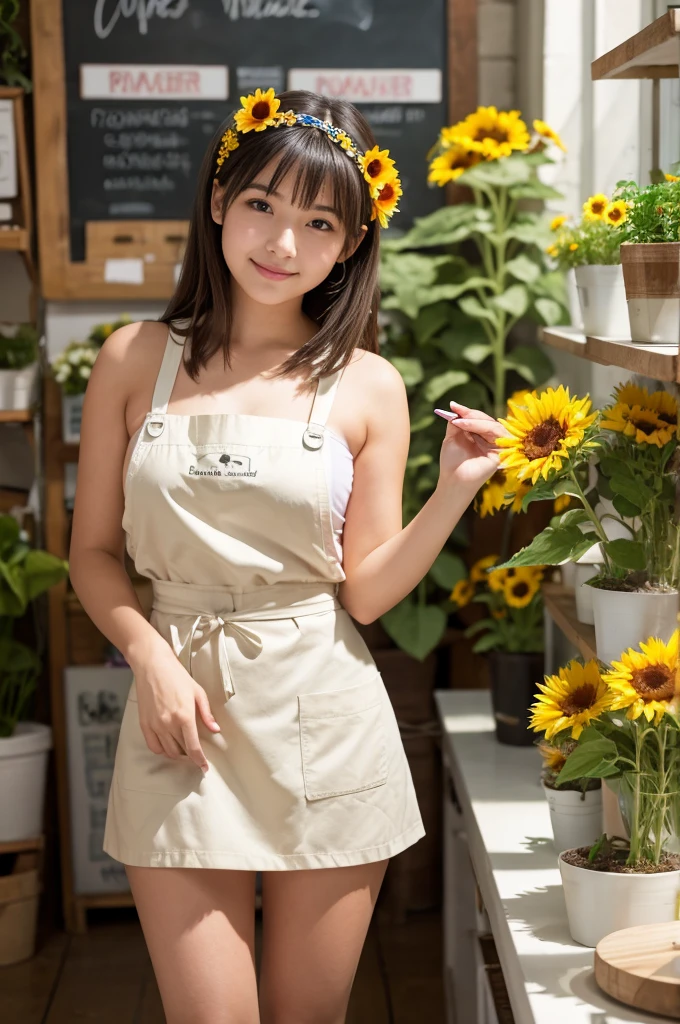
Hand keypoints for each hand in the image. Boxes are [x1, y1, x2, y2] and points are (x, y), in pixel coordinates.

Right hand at [133, 643, 220, 772]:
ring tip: (184, 751)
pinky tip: (169, 747)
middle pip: (181, 752)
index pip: (193, 747)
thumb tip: (215, 730)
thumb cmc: (177, 676)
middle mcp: (169, 724)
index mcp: (185, 716)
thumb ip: (206, 714)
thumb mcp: (198, 692)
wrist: (152, 665)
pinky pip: (153, 746)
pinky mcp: (144, 723)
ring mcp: (155, 725)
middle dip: (190, 757)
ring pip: (167, 751)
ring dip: (177, 755)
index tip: (204, 767)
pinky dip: (162, 751)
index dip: (200, 760)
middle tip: (196, 756)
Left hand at [437, 400, 510, 488]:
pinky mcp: (502, 452)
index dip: (467, 411)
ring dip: (474, 420)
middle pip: (486, 420)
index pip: (478, 419)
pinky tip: (466, 425)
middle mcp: (489, 440)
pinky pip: (497, 433)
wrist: (453, 480)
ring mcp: (496, 446)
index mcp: (479, 436)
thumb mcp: (452, 438)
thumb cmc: (452, 462)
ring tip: (459, 421)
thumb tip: (456, 408)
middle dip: (471, 414)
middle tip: (457, 410)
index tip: (453, 405)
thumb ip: (456, 423)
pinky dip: (482, 426)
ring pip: (492, 425)